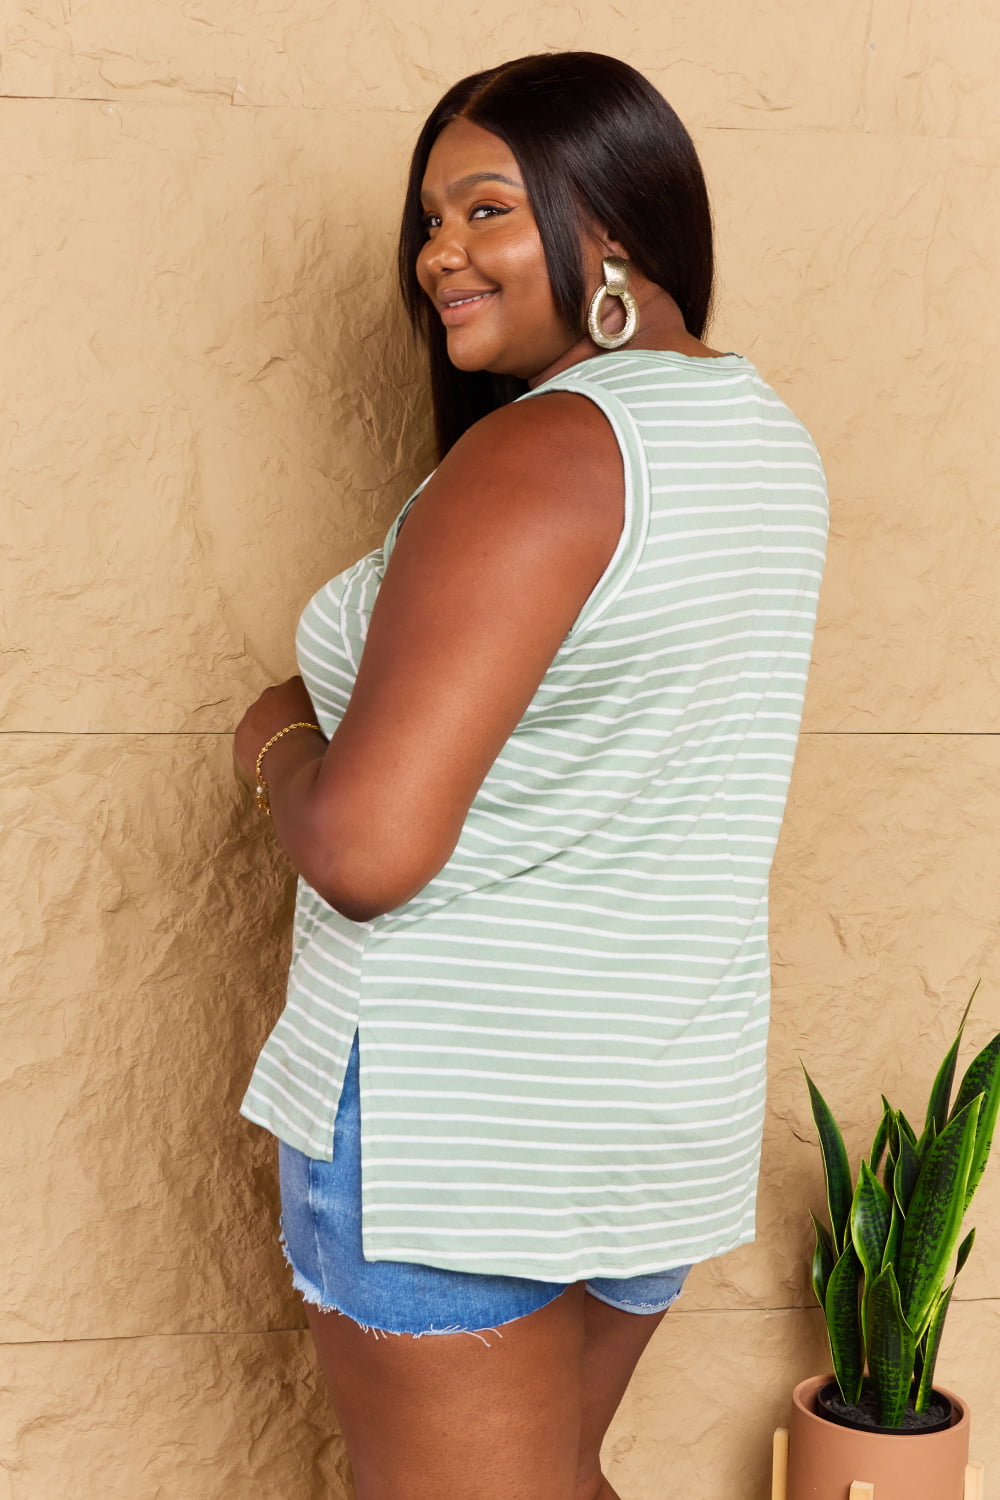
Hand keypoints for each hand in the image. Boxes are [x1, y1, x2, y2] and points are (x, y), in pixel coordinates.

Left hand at [233, 675, 318, 789]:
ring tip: (283, 747)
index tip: (310, 719)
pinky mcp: (240, 734)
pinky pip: (249, 738)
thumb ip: (323, 708)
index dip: (304, 706)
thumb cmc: (319, 738)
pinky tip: (270, 757)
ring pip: (260, 719)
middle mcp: (271, 693)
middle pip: (277, 703)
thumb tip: (323, 709)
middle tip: (296, 733)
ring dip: (269, 729)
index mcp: (294, 685)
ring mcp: (252, 713)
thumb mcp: (330, 716)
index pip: (299, 691)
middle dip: (284, 715)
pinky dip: (257, 745)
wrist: (295, 761)